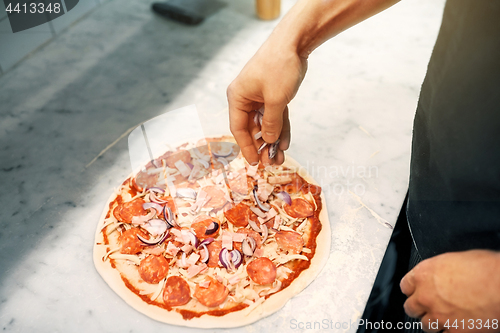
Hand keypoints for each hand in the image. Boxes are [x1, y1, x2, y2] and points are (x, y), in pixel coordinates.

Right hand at [227, 36, 307, 164]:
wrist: (294, 43)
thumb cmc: (279, 67)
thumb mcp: (276, 100)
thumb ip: (271, 123)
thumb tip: (268, 141)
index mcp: (238, 97)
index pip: (239, 128)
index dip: (246, 147)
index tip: (254, 163)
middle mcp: (246, 98)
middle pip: (252, 128)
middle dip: (262, 146)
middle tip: (270, 163)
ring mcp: (260, 97)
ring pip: (265, 124)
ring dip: (272, 140)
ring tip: (279, 157)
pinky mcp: (273, 95)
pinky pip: (275, 117)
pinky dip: (280, 128)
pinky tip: (284, 142)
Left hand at [400, 250, 499, 331]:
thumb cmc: (485, 269)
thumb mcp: (455, 260)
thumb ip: (441, 271)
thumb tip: (444, 274)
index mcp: (424, 274)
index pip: (406, 285)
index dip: (413, 289)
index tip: (416, 291)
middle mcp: (426, 296)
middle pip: (411, 307)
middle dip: (418, 307)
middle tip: (428, 307)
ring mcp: (438, 316)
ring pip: (425, 325)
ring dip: (433, 322)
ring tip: (444, 319)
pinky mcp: (455, 331)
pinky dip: (450, 332)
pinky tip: (457, 327)